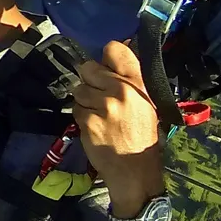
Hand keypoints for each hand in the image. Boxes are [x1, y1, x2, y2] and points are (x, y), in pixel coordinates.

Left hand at [72, 41, 165, 215]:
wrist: (135, 170)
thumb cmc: (141, 136)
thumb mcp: (145, 104)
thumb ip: (129, 80)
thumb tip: (113, 52)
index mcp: (138, 84)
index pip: (115, 49)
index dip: (106, 56)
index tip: (105, 65)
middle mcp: (120, 90)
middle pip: (88, 67)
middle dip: (90, 80)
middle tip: (99, 96)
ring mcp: (102, 105)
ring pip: (79, 89)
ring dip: (84, 100)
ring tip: (99, 114)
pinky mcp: (87, 120)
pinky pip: (75, 108)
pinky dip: (81, 117)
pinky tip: (94, 127)